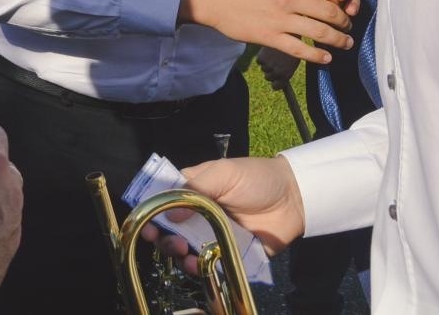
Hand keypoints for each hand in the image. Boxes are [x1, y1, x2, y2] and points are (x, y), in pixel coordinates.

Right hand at [141, 156, 304, 270]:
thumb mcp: (224, 173)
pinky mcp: (226, 252)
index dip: (149, 212)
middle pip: (168, 228)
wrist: (294, 199)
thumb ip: (194, 188)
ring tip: (183, 253)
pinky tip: (197, 264)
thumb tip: (169, 212)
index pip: (161, 199)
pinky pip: (206, 263)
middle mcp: (197, 212)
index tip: (144, 223)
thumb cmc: (257, 178)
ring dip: (177, 254)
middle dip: (161, 237)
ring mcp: (210, 234)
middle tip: (167, 241)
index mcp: (192, 189)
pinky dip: (197, 267)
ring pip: (183, 248)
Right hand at [179, 0, 351, 64]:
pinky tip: (326, 59)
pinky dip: (318, 56)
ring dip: (339, 40)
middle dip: (345, 21)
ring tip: (346, 43)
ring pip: (321, 32)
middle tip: (349, 26)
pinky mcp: (270, 37)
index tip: (347, 5)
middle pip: (330, 11)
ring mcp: (281, 19)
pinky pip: (301, 50)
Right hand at [255, 46, 299, 89]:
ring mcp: (268, 66)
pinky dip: (262, 56)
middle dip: (271, 72)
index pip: (276, 86)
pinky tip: (269, 50)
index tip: (275, 80)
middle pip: (268, 77)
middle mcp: (277, 72)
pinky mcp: (261, 58)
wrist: (289, 35)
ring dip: (267, 63)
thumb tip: (278, 81)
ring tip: (274, 54)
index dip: (275, 83)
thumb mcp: (292, 63)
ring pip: (263, 68)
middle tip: (275, 63)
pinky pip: (259, 61)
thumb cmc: (291, 50)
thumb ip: (285, 72)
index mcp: (286, 75)